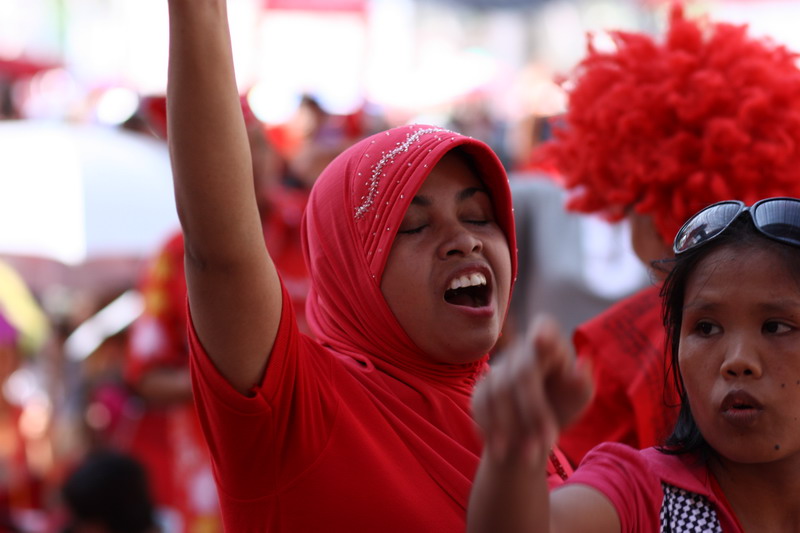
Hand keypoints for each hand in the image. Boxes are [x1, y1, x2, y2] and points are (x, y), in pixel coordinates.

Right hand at [472, 315, 592, 465]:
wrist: (532, 434)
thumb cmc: (562, 407)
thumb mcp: (578, 399)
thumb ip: (582, 384)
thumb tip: (584, 364)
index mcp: (549, 345)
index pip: (544, 327)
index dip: (542, 333)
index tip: (542, 341)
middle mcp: (520, 351)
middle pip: (523, 374)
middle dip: (535, 411)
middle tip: (549, 444)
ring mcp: (497, 369)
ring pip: (499, 393)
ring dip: (514, 428)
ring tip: (531, 457)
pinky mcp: (480, 389)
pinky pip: (481, 406)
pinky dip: (493, 429)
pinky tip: (504, 450)